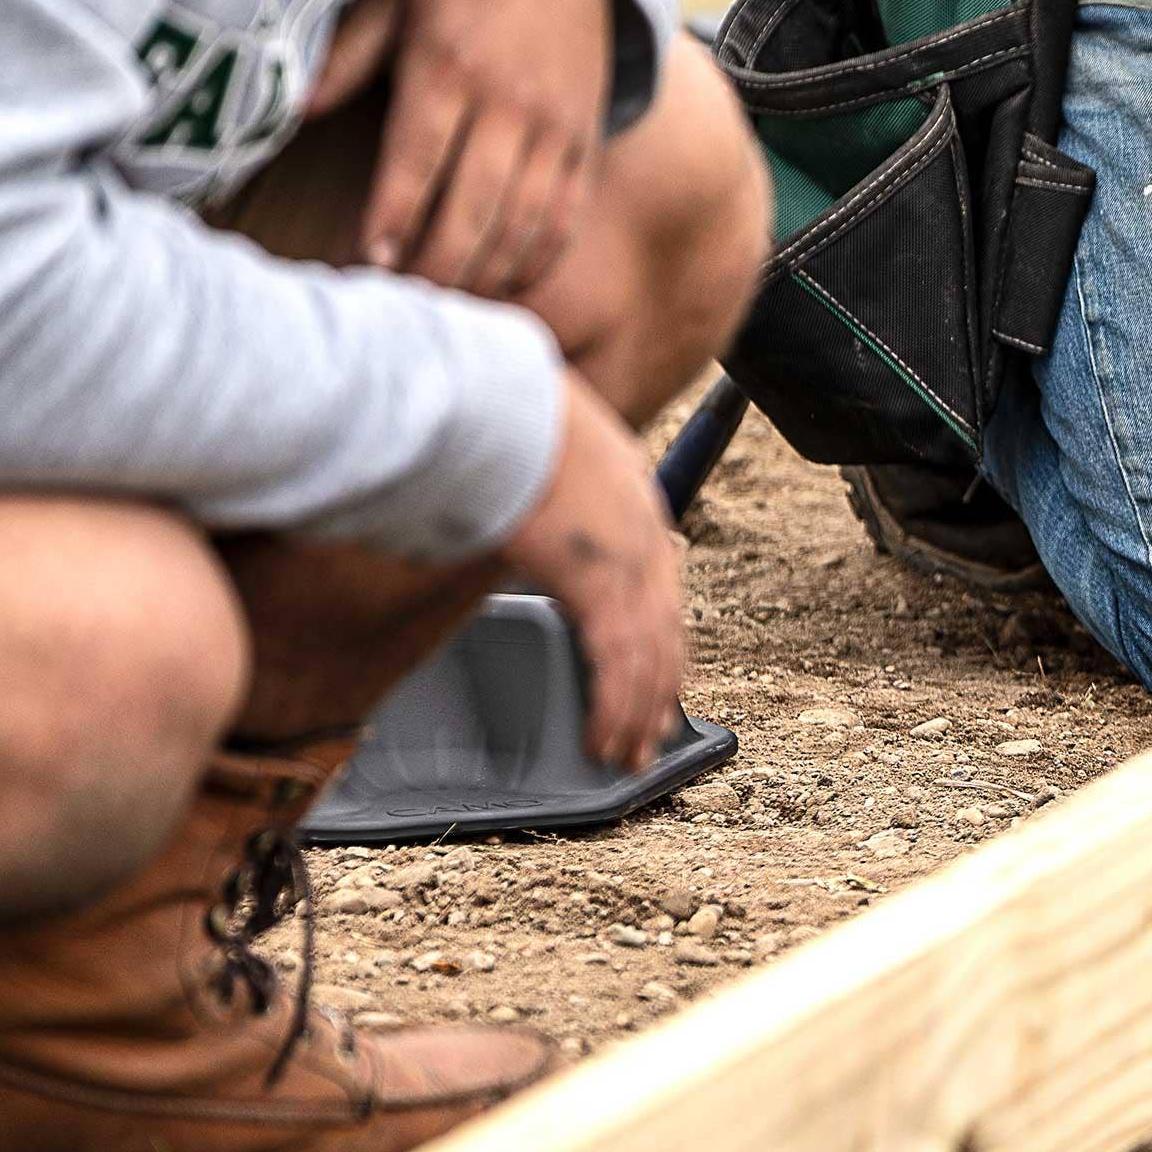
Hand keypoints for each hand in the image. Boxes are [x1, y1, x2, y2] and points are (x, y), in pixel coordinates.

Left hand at [314, 0, 615, 299]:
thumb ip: (345, 56)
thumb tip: (290, 112)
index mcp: (449, 65)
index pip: (418, 158)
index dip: (392, 215)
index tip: (366, 261)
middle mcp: (509, 102)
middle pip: (475, 205)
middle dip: (436, 265)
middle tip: (399, 306)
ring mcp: (554, 127)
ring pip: (523, 222)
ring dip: (483, 274)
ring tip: (442, 309)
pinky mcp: (583, 141)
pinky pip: (565, 217)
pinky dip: (535, 260)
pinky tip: (500, 285)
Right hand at [500, 370, 685, 769]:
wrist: (501, 396)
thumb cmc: (501, 408)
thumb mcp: (535, 441)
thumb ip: (528, 476)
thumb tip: (485, 488)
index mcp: (632, 496)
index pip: (659, 581)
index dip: (661, 632)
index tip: (659, 668)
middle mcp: (643, 531)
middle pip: (665, 628)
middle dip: (659, 687)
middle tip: (650, 733)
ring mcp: (630, 559)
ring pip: (649, 656)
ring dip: (638, 713)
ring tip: (624, 755)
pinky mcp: (602, 584)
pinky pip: (620, 664)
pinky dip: (615, 709)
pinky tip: (605, 740)